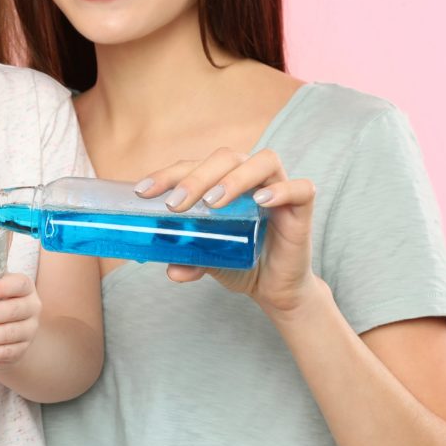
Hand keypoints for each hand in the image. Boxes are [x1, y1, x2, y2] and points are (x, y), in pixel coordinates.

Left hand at [136, 146, 320, 316]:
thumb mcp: (208, 260)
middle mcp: (250, 178)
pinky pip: (301, 188)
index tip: (143, 192)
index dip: (168, 174)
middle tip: (177, 204)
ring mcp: (278, 188)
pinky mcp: (302, 207)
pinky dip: (281, 190)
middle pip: (226, 157)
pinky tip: (261, 201)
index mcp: (222, 182)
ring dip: (234, 178)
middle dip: (197, 177)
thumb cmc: (241, 262)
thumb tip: (172, 270)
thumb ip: (190, 259)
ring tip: (213, 203)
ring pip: (263, 161)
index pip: (193, 166)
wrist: (275, 287)